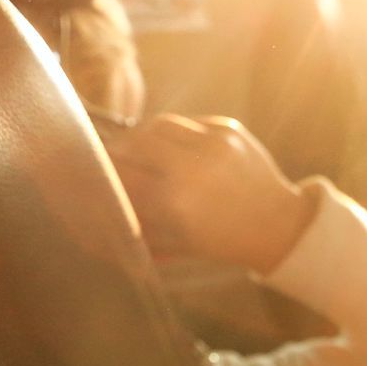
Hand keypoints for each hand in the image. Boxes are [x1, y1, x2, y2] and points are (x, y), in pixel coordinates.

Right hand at [107, 114, 314, 274]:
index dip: (101, 173)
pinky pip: (188, 122)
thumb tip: (90, 221)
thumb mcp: (172, 242)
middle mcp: (193, 168)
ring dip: (141, 134)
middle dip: (117, 149)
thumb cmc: (219, 240)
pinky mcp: (230, 129)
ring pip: (159, 124)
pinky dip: (173, 132)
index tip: (89, 175)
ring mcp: (214, 143)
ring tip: (135, 146)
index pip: (122, 176)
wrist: (277, 224)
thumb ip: (132, 225)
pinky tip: (169, 144)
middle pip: (135, 142)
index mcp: (176, 202)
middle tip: (108, 155)